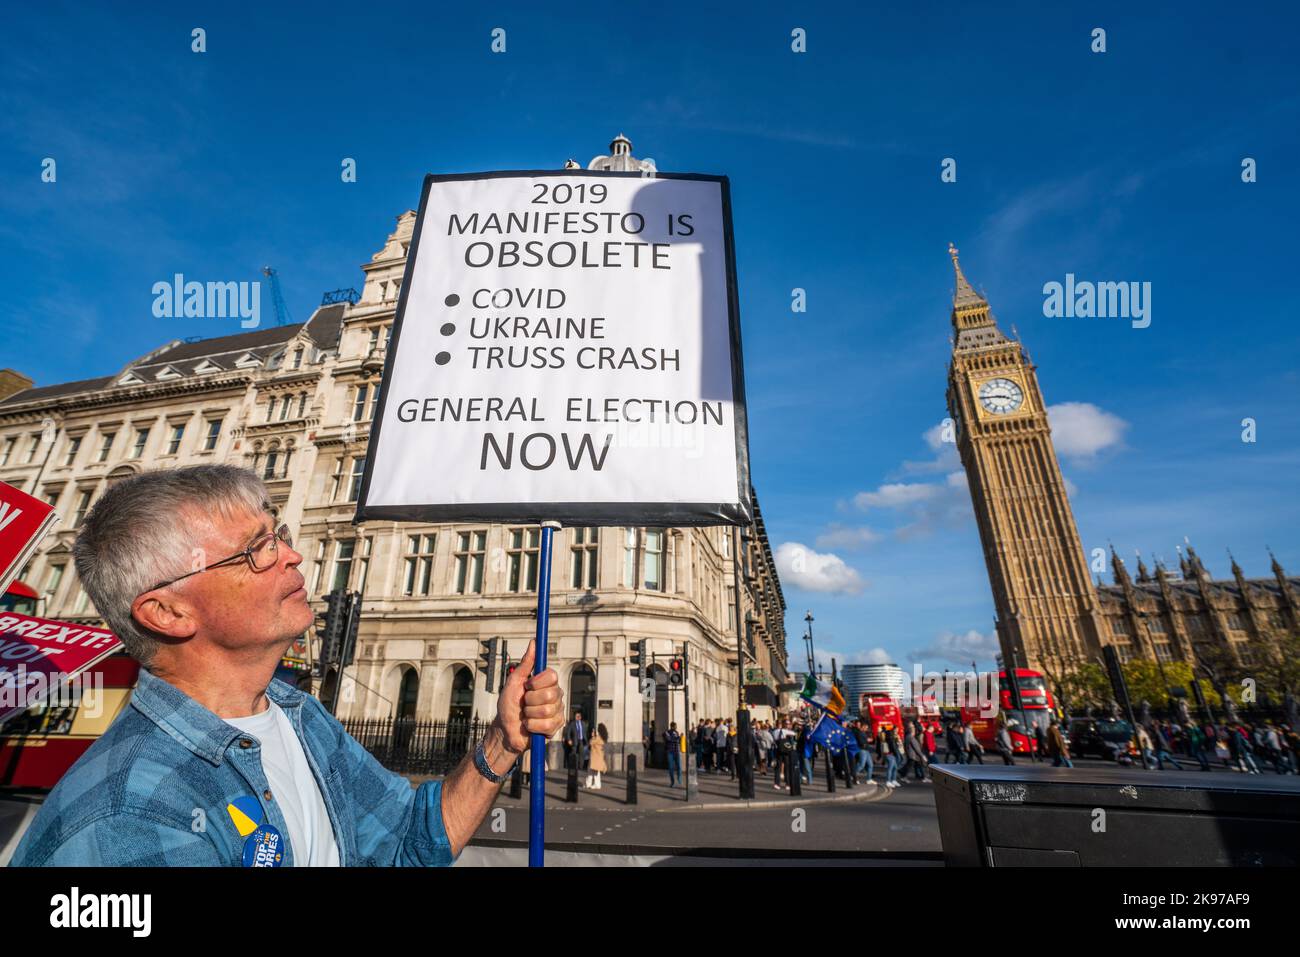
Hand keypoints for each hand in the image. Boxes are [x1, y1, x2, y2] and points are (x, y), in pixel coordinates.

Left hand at [494, 639, 563, 753]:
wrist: (505, 730)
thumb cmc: (508, 706)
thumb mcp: (514, 682)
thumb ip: (526, 663)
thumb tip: (533, 643)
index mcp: (546, 683)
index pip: (552, 675)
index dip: (537, 682)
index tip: (527, 686)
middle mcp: (555, 695)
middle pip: (550, 694)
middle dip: (530, 700)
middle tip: (524, 704)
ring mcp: (557, 711)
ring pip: (547, 710)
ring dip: (530, 714)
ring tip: (526, 716)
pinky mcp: (555, 727)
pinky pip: (546, 725)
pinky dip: (532, 726)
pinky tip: (530, 726)